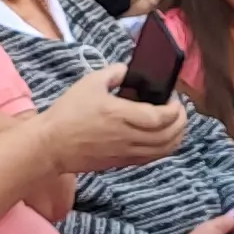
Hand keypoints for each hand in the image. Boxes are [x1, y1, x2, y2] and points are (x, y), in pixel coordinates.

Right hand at [40, 63, 190, 174]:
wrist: (52, 145)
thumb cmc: (68, 114)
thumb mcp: (89, 83)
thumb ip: (114, 73)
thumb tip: (128, 71)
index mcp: (122, 115)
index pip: (163, 117)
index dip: (175, 109)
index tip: (173, 98)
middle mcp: (128, 136)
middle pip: (170, 135)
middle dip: (181, 121)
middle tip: (179, 109)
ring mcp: (126, 152)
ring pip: (164, 150)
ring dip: (176, 136)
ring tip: (174, 124)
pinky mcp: (121, 162)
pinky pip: (151, 158)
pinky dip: (163, 148)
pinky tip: (160, 138)